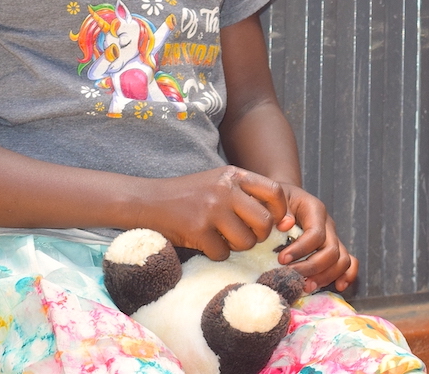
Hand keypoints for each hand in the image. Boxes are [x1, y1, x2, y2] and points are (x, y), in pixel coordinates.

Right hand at [145, 166, 289, 259]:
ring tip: (223, 238)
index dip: (280, 211)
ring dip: (237, 247)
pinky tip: (205, 243)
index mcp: (234, 175)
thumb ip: (245, 193)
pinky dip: (216, 253)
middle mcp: (226, 190)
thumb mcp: (218, 182)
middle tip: (246, 236)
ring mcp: (212, 209)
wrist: (148, 200)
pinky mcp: (197, 230)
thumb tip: (281, 219)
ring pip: (246, 242)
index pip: (275, 191)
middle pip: (265, 222)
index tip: (274, 222)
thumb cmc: (188, 194)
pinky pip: (222, 253)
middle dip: (259, 236)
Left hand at [274, 185, 358, 292]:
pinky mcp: (335, 248)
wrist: (286, 198)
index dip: (301, 249)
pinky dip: (348, 275)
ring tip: (305, 286)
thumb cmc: (278, 200)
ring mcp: (333, 237)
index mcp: (315, 210)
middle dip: (311, 267)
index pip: (316, 233)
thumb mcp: (275, 198)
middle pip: (331, 250)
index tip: (281, 260)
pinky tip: (338, 286)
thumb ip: (280, 210)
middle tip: (290, 276)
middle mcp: (328, 224)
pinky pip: (350, 262)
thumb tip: (286, 225)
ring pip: (342, 260)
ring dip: (325, 276)